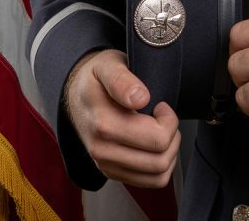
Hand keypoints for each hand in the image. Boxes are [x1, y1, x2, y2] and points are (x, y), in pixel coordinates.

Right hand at [64, 48, 179, 186]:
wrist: (76, 95)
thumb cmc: (97, 78)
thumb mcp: (108, 66)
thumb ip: (122, 81)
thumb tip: (140, 98)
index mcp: (104, 124)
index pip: (156, 139)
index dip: (169, 119)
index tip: (160, 104)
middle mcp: (102, 151)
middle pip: (159, 160)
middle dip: (172, 135)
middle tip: (164, 116)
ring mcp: (106, 165)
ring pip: (158, 175)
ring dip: (169, 151)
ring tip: (161, 129)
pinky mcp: (112, 173)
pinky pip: (149, 182)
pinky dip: (162, 165)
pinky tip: (155, 143)